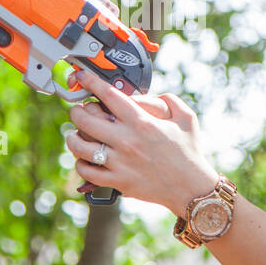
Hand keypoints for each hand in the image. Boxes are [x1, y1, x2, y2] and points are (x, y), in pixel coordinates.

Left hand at [63, 68, 218, 213]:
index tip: (82, 76)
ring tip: (75, 134)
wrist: (191, 188)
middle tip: (78, 109)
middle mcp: (127, 141)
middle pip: (86, 120)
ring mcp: (120, 163)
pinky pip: (88, 172)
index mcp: (142, 122)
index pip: (108, 95)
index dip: (90, 81)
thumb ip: (168, 100)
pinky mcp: (118, 181)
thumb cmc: (189, 152)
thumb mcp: (186, 118)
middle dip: (76, 111)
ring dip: (73, 138)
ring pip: (81, 147)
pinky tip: (85, 158)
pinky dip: (81, 163)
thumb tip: (147, 95)